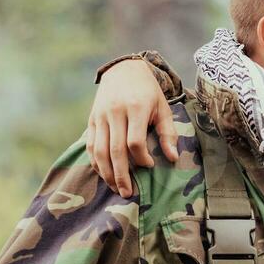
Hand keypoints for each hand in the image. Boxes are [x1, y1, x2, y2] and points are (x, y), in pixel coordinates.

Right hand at [89, 59, 177, 197]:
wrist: (124, 70)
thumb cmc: (148, 92)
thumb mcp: (163, 108)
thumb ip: (168, 133)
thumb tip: (172, 158)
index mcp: (135, 108)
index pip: (134, 141)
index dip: (141, 158)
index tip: (150, 166)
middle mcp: (115, 112)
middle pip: (114, 150)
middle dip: (121, 175)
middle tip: (128, 193)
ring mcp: (100, 116)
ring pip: (99, 150)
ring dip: (106, 173)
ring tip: (116, 188)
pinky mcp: (91, 120)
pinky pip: (91, 145)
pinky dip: (96, 162)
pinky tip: (104, 174)